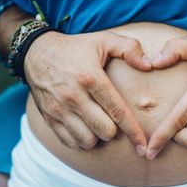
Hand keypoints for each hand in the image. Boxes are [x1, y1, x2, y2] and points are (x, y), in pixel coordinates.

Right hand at [24, 30, 151, 154]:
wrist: (37, 53)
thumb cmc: (76, 48)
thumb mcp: (103, 40)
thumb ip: (130, 48)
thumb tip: (149, 65)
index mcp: (90, 78)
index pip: (117, 111)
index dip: (134, 132)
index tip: (143, 146)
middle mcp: (73, 96)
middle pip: (105, 132)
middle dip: (115, 130)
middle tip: (113, 118)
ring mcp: (59, 109)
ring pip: (88, 141)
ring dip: (98, 137)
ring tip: (99, 123)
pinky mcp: (49, 118)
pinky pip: (70, 143)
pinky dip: (81, 140)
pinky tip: (86, 127)